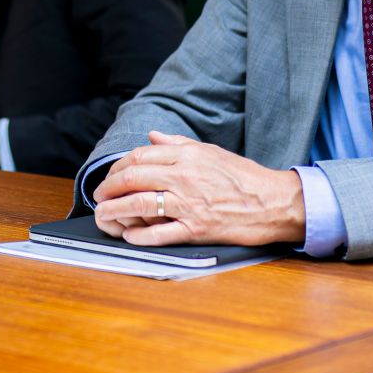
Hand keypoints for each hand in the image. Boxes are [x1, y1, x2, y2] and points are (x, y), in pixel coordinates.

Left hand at [92, 130, 304, 246]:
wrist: (273, 203)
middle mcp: (184, 178)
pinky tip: (129, 236)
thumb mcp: (210, 151)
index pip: (139, 157)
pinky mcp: (196, 230)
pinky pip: (160, 234)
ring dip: (115, 210)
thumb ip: (178, 143)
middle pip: (133, 178)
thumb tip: (152, 136)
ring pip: (140, 204)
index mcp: (187, 157)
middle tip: (99, 195)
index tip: (109, 176)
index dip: (117, 167)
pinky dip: (140, 236)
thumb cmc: (243, 177)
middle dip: (108, 187)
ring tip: (103, 214)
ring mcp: (189, 205)